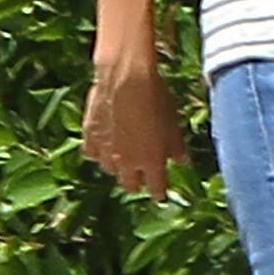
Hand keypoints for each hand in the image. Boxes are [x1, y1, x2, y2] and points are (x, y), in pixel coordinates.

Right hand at [82, 63, 187, 199]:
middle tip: (141, 177)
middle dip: (136, 183)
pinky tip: (104, 146)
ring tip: (123, 159)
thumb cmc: (156, 99)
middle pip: (129, 185)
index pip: (155, 188)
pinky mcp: (90, 138)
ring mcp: (107, 152)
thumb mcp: (173, 123)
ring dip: (118, 168)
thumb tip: (183, 161)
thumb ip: (176, 146)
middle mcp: (128, 163)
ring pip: (110, 170)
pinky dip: (99, 153)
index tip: (159, 194)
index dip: (158, 192)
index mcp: (152, 162)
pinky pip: (93, 154)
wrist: (125, 79)